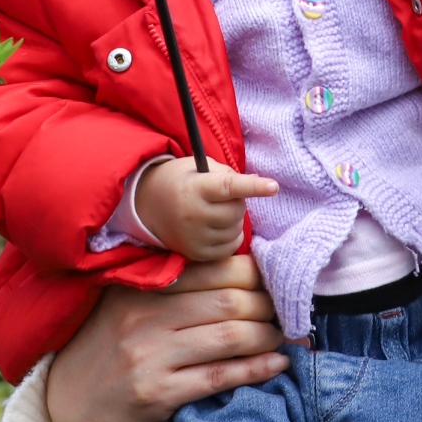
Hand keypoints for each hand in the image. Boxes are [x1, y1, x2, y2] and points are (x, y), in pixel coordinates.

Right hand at [43, 258, 287, 421]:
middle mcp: (145, 317)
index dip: (255, 272)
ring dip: (269, 336)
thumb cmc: (113, 345)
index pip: (214, 268)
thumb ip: (177, 284)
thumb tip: (245, 266)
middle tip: (288, 310)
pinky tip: (278, 364)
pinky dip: (257, 369)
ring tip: (285, 335)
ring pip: (230, 337)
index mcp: (142, 287)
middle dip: (269, 305)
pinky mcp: (157, 394)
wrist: (67, 401)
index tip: (275, 280)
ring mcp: (150, 356)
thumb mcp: (133, 304)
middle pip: (230, 300)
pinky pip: (220, 377)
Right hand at [133, 156, 279, 261]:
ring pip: (235, 229)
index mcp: (194, 188)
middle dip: (238, 202)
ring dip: (234, 219)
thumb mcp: (198, 167)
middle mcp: (193, 215)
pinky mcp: (196, 254)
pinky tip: (216, 226)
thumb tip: (257, 185)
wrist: (147, 206)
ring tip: (215, 211)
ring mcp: (194, 237)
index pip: (229, 187)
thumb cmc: (180, 181)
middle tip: (222, 197)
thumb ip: (226, 175)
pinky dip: (231, 236)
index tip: (274, 186)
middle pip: (236, 211)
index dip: (253, 186)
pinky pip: (230, 247)